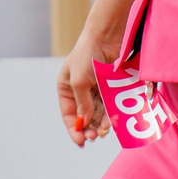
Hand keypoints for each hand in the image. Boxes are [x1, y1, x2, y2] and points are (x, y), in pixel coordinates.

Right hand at [58, 28, 113, 146]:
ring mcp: (96, 89)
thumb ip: (82, 104)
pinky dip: (110, 115)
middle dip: (89, 128)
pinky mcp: (110, 87)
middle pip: (84, 116)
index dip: (74, 129)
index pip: (69, 114)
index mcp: (66, 88)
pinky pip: (109, 105)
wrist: (107, 37)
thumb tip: (84, 123)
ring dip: (100, 124)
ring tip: (104, 132)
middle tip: (95, 137)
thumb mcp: (79, 81)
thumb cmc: (87, 55)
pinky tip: (111, 123)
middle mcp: (80, 90)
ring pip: (98, 113)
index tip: (81, 142)